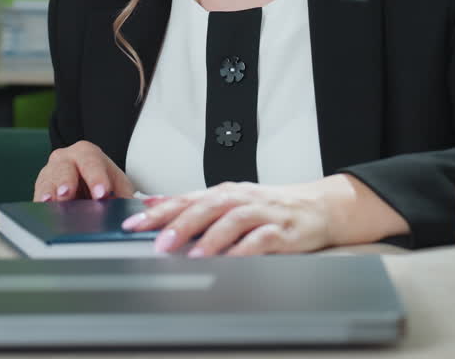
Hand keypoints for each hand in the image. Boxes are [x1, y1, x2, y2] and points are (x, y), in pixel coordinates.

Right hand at [33, 140, 135, 201]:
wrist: (85, 180)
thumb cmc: (102, 181)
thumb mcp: (118, 184)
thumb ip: (125, 195)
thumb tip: (137, 209)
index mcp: (87, 153)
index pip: (92, 163)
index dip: (96, 178)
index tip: (102, 193)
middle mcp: (65, 159)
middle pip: (64, 169)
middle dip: (66, 181)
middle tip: (69, 194)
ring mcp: (50, 173)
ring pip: (47, 181)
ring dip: (49, 192)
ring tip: (50, 201)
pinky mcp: (40, 189)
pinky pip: (38, 195)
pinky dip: (40, 204)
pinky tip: (42, 209)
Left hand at [120, 175, 407, 255]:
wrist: (320, 207)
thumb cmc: (272, 207)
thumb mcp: (230, 200)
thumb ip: (194, 204)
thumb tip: (155, 202)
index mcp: (225, 193)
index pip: (186, 198)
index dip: (159, 210)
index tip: (134, 223)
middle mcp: (241, 199)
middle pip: (206, 207)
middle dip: (180, 224)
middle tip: (159, 242)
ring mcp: (263, 214)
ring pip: (233, 221)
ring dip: (211, 238)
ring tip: (192, 254)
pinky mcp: (284, 231)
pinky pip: (262, 240)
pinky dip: (245, 250)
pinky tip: (231, 261)